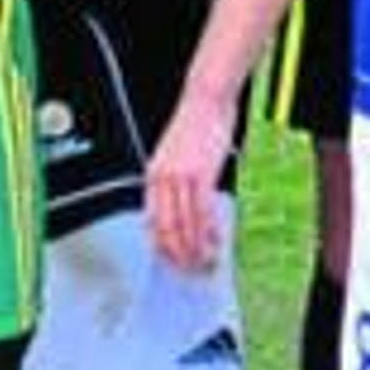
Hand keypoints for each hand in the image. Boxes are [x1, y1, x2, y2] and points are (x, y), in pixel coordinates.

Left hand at [147, 88, 235, 269]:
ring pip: (186, 225)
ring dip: (197, 249)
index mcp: (153, 175)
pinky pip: (203, 212)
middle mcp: (162, 179)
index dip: (163, 248)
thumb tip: (185, 208)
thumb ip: (176, 181)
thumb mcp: (175, 155)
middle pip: (167, 230)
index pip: (152, 222)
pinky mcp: (201, 174)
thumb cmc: (196, 124)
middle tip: (193, 271)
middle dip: (181, 256)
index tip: (175, 262)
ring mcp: (180, 177)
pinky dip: (210, 231)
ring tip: (208, 262)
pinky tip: (217, 240)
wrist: (205, 98)